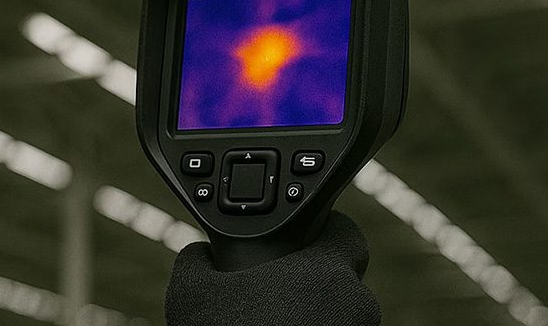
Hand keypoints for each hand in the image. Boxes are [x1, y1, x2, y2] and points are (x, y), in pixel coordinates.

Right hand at [165, 211, 380, 325]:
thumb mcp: (191, 292)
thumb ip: (198, 258)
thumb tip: (200, 253)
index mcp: (326, 272)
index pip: (346, 233)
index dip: (325, 231)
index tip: (304, 238)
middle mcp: (355, 305)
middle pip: (340, 279)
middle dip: (311, 283)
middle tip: (273, 293)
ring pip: (338, 314)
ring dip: (314, 315)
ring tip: (273, 325)